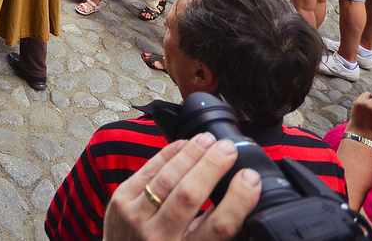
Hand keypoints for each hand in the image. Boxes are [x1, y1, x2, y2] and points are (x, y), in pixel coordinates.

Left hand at [102, 133, 259, 240]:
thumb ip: (211, 230)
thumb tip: (241, 196)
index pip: (218, 227)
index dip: (237, 200)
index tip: (251, 178)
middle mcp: (160, 237)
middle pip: (189, 195)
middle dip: (211, 167)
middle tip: (229, 148)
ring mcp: (136, 218)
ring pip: (167, 178)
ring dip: (190, 155)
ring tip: (209, 140)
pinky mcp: (121, 200)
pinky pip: (148, 170)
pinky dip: (168, 154)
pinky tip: (184, 144)